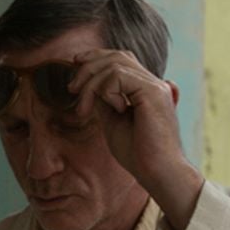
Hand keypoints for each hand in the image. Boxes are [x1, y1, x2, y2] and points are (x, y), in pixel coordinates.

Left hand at [69, 47, 202, 228]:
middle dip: (89, 65)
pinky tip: (112, 109)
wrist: (158, 173)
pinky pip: (118, 76)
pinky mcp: (153, 92)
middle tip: (72, 87)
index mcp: (148, 89)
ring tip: (83, 107)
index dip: (97, 58)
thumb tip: (89, 86)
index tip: (75, 66)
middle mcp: (155, 83)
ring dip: (91, 84)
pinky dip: (105, 90)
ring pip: (115, 64)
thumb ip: (104, 102)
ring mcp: (156, 86)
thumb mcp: (113, 122)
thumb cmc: (138, 154)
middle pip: (117, 56)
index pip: (122, 60)